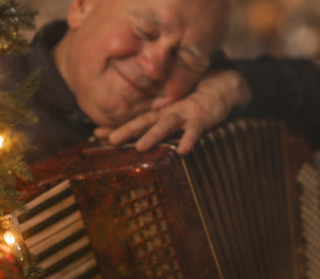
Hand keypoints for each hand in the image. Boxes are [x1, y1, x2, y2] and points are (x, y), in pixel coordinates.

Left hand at [94, 69, 252, 154]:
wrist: (223, 87)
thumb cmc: (197, 103)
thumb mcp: (175, 111)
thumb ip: (159, 122)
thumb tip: (137, 137)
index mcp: (160, 112)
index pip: (135, 120)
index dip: (117, 127)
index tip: (95, 135)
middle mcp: (168, 111)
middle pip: (145, 121)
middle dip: (127, 130)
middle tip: (110, 140)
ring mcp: (185, 113)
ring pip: (166, 124)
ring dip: (153, 135)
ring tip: (141, 146)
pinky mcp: (202, 117)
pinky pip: (195, 130)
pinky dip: (189, 139)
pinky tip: (182, 151)